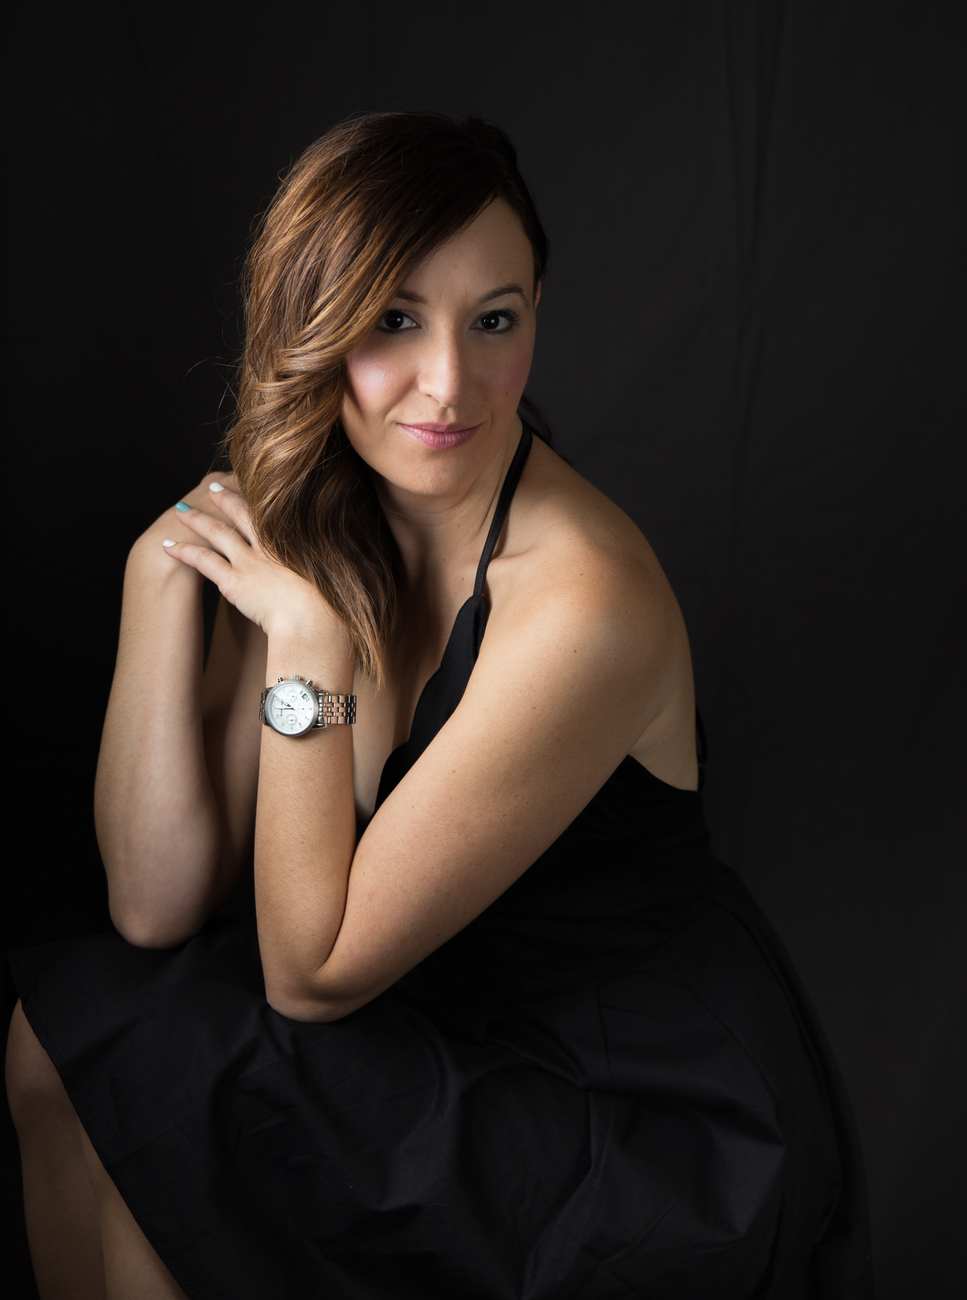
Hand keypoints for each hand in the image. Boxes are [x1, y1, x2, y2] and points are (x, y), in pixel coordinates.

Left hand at [160, 479, 336, 638]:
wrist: (316, 623)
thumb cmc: (332, 605)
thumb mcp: (335, 573)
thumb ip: (327, 560)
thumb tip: (332, 558)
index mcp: (294, 540)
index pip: (271, 509)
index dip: (257, 495)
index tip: (248, 484)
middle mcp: (269, 545)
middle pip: (242, 512)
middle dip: (224, 498)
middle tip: (211, 488)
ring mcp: (250, 561)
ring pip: (217, 532)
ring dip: (197, 519)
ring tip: (181, 510)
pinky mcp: (234, 582)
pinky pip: (203, 561)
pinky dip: (183, 551)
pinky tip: (168, 546)